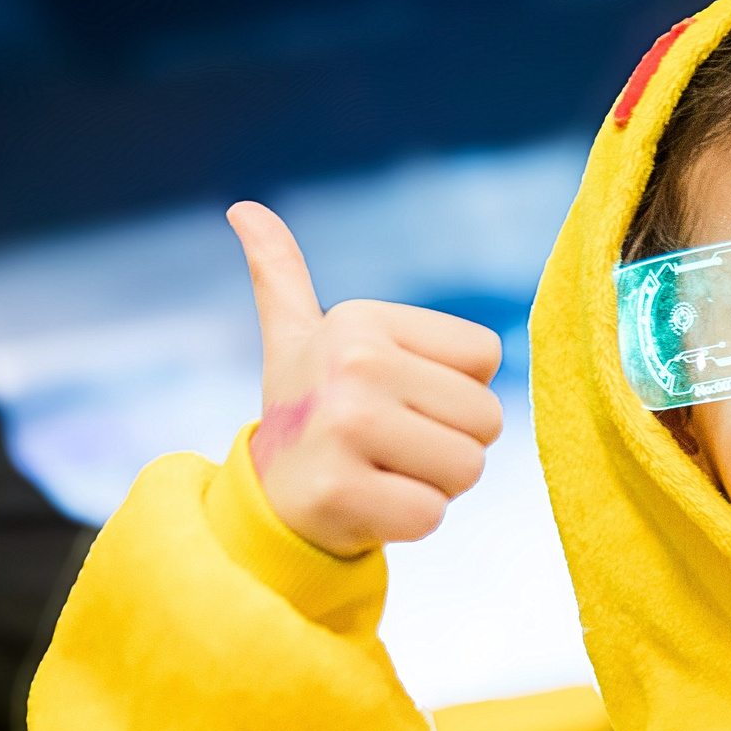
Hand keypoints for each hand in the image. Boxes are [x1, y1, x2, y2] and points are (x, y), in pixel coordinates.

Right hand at [231, 201, 503, 557]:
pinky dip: (409, 521)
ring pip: (467, 468)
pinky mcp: (341, 492)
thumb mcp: (295, 337)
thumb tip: (244, 209)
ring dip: (434, 483)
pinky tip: (368, 503)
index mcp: (360, 321)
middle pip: (486, 418)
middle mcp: (353, 365)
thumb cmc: (306, 413)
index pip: (486, 356)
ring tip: (381, 470)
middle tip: (391, 445)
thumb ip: (281, 273)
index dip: (454, 391)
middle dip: (449, 443)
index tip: (396, 399)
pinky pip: (432, 514)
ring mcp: (344, 428)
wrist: (265, 498)